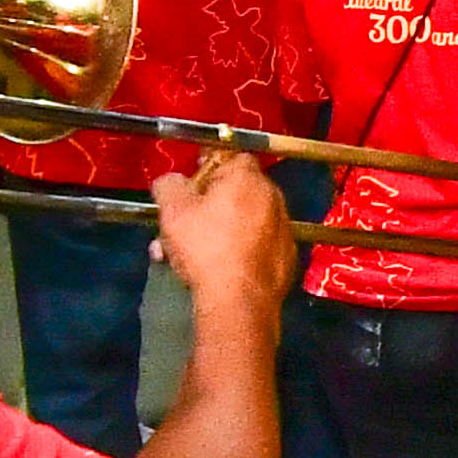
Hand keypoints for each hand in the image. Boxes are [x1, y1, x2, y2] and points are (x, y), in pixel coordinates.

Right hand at [151, 147, 292, 339]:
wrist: (239, 300)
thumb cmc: (205, 248)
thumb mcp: (172, 211)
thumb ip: (169, 185)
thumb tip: (171, 181)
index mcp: (247, 177)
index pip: (228, 158)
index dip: (207, 169)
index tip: (190, 186)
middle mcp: (272, 196)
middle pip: (238, 191)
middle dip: (212, 204)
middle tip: (187, 225)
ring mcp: (284, 227)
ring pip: (247, 220)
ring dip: (224, 229)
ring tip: (196, 254)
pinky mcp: (288, 256)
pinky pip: (260, 245)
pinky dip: (244, 250)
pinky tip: (223, 267)